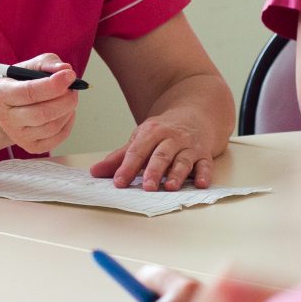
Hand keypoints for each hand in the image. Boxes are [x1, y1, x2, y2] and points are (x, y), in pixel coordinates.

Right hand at [0, 53, 80, 154]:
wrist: (3, 111)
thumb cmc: (18, 85)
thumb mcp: (27, 67)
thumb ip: (46, 63)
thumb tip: (65, 68)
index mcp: (2, 94)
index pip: (29, 92)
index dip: (53, 85)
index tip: (70, 76)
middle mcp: (8, 118)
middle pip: (42, 114)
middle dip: (65, 99)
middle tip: (73, 88)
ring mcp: (19, 136)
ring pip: (53, 126)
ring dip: (68, 110)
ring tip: (68, 98)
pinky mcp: (32, 146)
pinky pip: (58, 137)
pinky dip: (68, 122)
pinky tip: (65, 112)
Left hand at [88, 113, 217, 189]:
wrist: (195, 114)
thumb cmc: (163, 132)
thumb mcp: (141, 139)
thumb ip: (120, 157)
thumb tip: (95, 172)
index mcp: (151, 132)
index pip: (137, 151)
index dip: (127, 167)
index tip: (119, 182)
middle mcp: (171, 138)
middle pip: (161, 155)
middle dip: (154, 171)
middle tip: (147, 187)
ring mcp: (189, 146)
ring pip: (183, 160)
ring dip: (177, 174)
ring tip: (170, 187)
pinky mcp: (204, 154)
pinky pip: (205, 164)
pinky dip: (204, 174)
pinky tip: (201, 184)